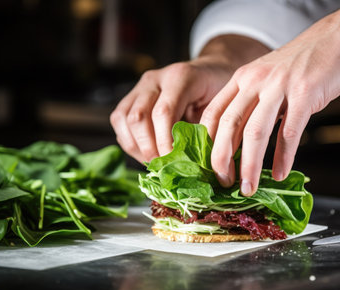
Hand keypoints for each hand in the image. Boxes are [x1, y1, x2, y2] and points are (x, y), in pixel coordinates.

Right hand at [110, 35, 269, 163]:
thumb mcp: (220, 108)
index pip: (163, 112)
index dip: (165, 142)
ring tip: (154, 162)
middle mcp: (156, 78)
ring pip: (123, 118)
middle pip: (138, 116)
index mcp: (180, 77)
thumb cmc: (220, 93)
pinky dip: (130, 141)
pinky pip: (119, 120)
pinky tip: (146, 153)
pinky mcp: (132, 96)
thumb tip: (193, 164)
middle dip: (148, 147)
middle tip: (163, 167)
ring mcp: (141, 86)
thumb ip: (204, 130)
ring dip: (137, 146)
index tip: (173, 163)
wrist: (213, 71)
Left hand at [200, 8, 339, 195]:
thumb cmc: (303, 63)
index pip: (213, 113)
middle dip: (222, 159)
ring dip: (249, 165)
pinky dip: (283, 157)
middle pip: (228, 125)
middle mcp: (255, 81)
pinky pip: (289, 133)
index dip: (207, 143)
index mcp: (242, 78)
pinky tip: (280, 174)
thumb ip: (253, 102)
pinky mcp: (305, 95)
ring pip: (255, 132)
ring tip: (248, 188)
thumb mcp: (268, 76)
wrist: (339, 38)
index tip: (209, 165)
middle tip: (224, 182)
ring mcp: (279, 87)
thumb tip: (240, 140)